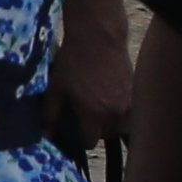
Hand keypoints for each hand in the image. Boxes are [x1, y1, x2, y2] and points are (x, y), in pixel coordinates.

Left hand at [51, 9, 136, 150]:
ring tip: (97, 110)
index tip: (74, 130)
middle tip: (84, 116)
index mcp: (95, 115)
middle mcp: (115, 113)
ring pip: (121, 127)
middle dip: (95, 130)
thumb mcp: (56, 88)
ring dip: (110, 124)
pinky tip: (109, 101)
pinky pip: (130, 114)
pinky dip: (121, 114)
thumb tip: (45, 133)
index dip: (79, 139)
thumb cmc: (74, 62)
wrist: (98, 39)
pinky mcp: (135, 94)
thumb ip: (50, 113)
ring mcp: (129, 104)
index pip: (90, 142)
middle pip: (106, 136)